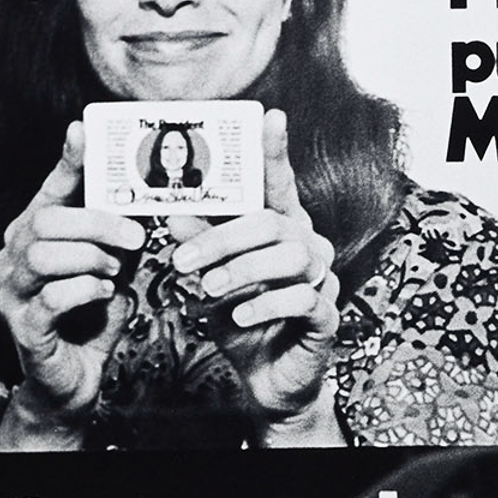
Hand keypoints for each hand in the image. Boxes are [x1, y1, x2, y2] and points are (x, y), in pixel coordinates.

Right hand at [0, 121, 144, 428]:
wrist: (76, 377)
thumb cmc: (94, 315)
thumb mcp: (116, 265)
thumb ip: (123, 232)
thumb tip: (151, 193)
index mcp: (37, 233)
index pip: (51, 188)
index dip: (68, 160)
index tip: (84, 130)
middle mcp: (14, 256)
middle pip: (45, 218)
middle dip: (97, 222)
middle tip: (135, 237)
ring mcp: (13, 292)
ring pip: (44, 254)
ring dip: (92, 259)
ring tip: (116, 272)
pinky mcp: (23, 327)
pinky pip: (51, 298)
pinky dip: (85, 291)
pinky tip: (105, 294)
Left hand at [168, 108, 342, 442]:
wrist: (268, 380)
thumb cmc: (241, 320)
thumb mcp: (210, 280)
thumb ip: (199, 245)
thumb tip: (171, 212)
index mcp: (281, 228)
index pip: (279, 183)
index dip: (275, 152)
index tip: (270, 116)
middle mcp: (309, 246)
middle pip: (272, 223)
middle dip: (221, 239)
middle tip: (180, 262)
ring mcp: (322, 280)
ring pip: (290, 257)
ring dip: (240, 272)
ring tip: (205, 291)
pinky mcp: (326, 316)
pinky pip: (302, 299)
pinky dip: (264, 305)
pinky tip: (237, 318)